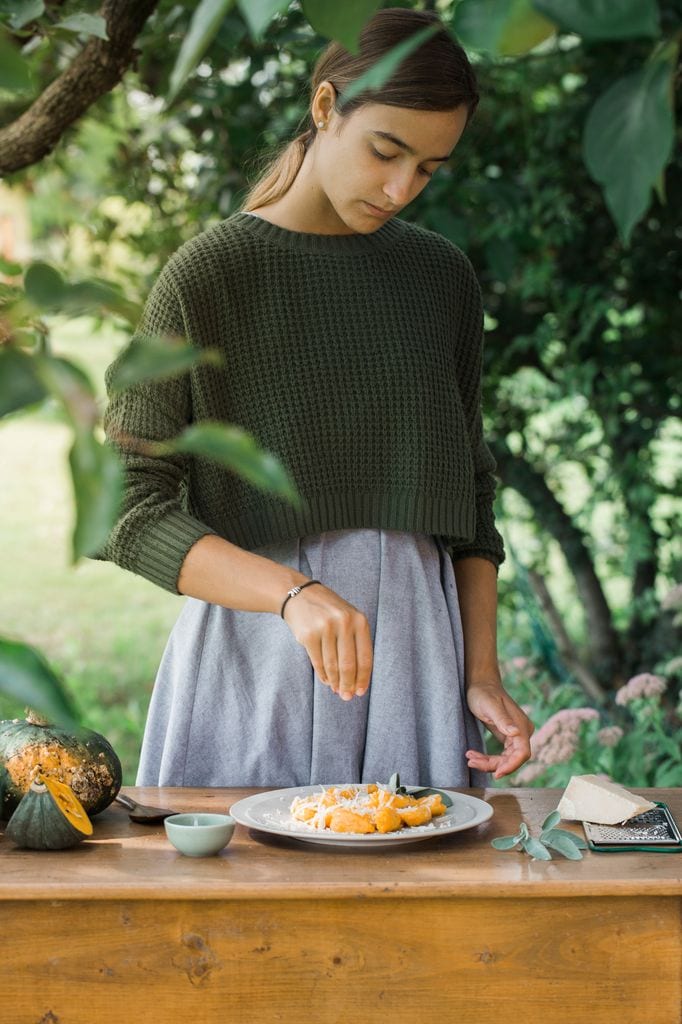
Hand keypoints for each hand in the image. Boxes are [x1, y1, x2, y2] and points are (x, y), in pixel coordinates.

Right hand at [282, 582, 372, 700]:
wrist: (299, 595)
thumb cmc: (328, 611)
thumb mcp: (348, 618)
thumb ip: (355, 643)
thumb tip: (356, 678)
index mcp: (359, 620)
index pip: (365, 657)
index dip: (363, 678)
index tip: (360, 691)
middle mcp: (344, 623)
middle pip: (348, 664)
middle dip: (348, 684)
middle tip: (347, 697)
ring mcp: (325, 628)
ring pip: (332, 665)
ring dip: (335, 682)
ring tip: (337, 690)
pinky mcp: (308, 635)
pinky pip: (318, 662)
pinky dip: (323, 675)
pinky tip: (326, 681)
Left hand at [465, 680, 533, 779]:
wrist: (481, 684)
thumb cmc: (484, 692)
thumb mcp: (490, 706)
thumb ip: (502, 720)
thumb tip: (515, 734)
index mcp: (522, 726)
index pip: (522, 753)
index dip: (511, 766)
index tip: (497, 774)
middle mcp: (522, 733)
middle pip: (512, 759)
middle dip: (493, 764)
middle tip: (472, 762)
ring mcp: (515, 736)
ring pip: (505, 759)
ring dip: (488, 763)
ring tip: (470, 758)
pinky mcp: (506, 737)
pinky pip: (500, 754)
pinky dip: (487, 758)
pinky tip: (474, 756)